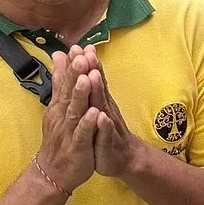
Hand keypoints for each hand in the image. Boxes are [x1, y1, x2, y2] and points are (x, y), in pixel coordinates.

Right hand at [36, 45, 98, 192]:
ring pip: (75, 111)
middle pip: (69, 93)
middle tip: (81, 56)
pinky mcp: (77, 147)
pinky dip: (88, 124)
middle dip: (75, 74)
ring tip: (86, 78)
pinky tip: (94, 113)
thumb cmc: (59, 138)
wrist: (54, 172)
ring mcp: (69, 131)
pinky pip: (82, 134)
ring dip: (81, 94)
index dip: (72, 65)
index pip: (66, 82)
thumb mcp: (57, 107)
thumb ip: (59, 82)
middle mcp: (63, 116)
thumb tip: (58, 56)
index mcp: (61, 106)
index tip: (77, 47)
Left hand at [79, 45, 144, 178]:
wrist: (124, 158)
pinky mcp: (109, 141)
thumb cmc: (104, 131)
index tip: (79, 46)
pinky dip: (103, 125)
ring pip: (102, 106)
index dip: (86, 63)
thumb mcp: (94, 107)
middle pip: (98, 86)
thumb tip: (79, 66)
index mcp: (99, 100)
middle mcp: (105, 108)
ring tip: (93, 76)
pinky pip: (106, 132)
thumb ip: (87, 86)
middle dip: (92, 69)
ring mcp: (108, 124)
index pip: (92, 78)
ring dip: (98, 90)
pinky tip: (101, 118)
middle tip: (87, 53)